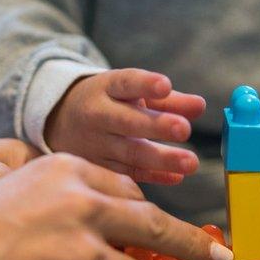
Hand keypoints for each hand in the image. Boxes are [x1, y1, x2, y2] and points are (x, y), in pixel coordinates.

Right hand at [0, 154, 233, 259]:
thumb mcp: (12, 192)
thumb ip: (58, 205)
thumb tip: (92, 234)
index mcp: (68, 171)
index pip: (127, 192)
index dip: (152, 215)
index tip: (171, 227)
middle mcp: (84, 205)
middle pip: (154, 225)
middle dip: (192, 245)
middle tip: (216, 258)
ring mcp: (84, 251)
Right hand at [45, 69, 205, 183]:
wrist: (59, 122)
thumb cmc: (107, 103)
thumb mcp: (129, 93)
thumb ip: (166, 100)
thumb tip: (200, 106)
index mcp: (106, 89)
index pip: (126, 83)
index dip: (145, 84)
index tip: (165, 85)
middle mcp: (97, 116)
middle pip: (127, 122)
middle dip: (156, 125)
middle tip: (185, 129)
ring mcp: (95, 145)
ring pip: (129, 153)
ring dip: (161, 159)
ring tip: (191, 163)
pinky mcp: (97, 168)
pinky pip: (127, 174)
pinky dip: (153, 176)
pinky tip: (175, 177)